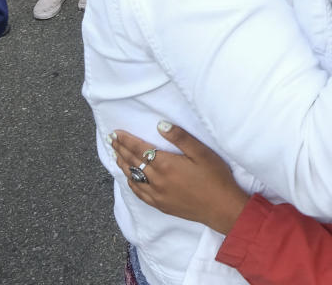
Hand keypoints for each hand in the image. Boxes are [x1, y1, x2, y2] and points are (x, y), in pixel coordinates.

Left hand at [110, 123, 249, 234]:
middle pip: (133, 162)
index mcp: (166, 164)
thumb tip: (160, 125)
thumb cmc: (215, 177)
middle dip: (121, 149)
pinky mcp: (161, 205)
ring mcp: (157, 195)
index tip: (115, 133)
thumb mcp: (202, 152)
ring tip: (116, 155)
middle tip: (111, 140)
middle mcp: (157, 180)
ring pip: (133, 177)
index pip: (140, 149)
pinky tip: (129, 179)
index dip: (126, 140)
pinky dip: (131, 183)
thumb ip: (181, 138)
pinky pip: (139, 193)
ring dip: (123, 165)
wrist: (221, 207)